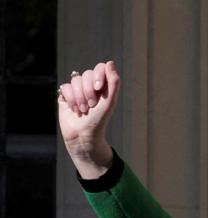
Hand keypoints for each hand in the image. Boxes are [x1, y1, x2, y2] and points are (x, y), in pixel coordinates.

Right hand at [57, 61, 120, 178]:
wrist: (84, 136)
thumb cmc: (99, 121)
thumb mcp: (109, 102)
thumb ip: (113, 82)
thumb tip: (110, 62)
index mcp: (104, 86)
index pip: (100, 68)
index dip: (97, 75)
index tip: (98, 87)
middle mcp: (90, 86)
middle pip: (86, 74)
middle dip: (88, 91)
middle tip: (91, 105)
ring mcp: (77, 90)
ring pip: (75, 81)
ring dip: (79, 97)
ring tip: (83, 110)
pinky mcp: (66, 96)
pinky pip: (65, 87)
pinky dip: (70, 99)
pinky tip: (74, 109)